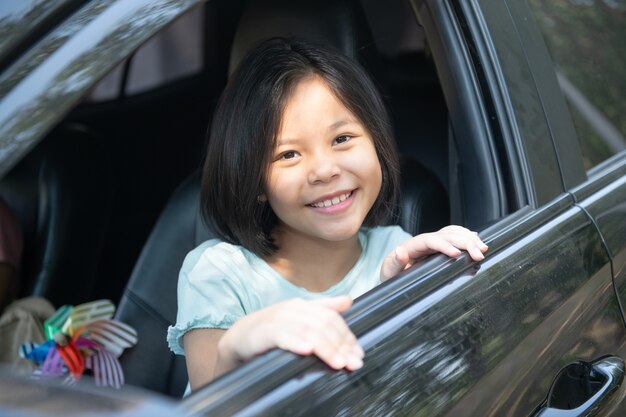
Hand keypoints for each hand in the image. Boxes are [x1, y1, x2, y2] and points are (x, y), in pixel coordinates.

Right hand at [217, 296, 363, 371]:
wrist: (239, 338)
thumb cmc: (272, 331)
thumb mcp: (299, 318)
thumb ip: (324, 309)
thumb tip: (348, 300)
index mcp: (303, 306)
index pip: (331, 318)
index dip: (347, 336)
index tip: (358, 354)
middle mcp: (292, 309)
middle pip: (323, 324)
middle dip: (341, 345)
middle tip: (352, 362)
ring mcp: (278, 319)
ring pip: (307, 331)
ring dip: (325, 348)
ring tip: (337, 362)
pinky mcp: (264, 332)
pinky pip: (282, 336)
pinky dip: (295, 342)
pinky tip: (306, 350)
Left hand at [380, 225, 487, 280]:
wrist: (393, 276)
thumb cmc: (391, 275)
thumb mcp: (389, 271)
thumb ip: (394, 263)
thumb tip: (400, 251)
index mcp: (413, 245)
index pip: (431, 240)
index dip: (444, 245)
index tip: (457, 254)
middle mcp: (424, 241)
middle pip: (447, 235)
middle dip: (465, 242)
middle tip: (480, 253)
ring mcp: (433, 242)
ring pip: (453, 233)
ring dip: (469, 238)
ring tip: (483, 247)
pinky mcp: (439, 246)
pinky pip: (454, 236)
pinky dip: (466, 236)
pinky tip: (476, 240)